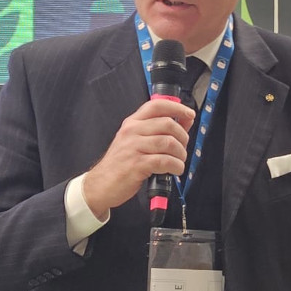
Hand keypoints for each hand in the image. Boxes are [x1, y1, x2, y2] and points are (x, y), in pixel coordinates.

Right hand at [82, 98, 194, 219]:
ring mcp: (133, 147)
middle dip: (183, 137)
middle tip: (182, 148)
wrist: (100, 185)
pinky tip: (174, 170)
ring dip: (180, 154)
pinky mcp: (136, 165)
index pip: (156, 105)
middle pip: (167, 123)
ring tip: (178, 161)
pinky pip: (165, 161)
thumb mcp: (135, 141)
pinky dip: (176, 166)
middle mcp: (132, 131)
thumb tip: (185, 121)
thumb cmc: (120, 164)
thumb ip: (158, 130)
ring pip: (168, 142)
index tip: (189, 114)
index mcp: (132, 123)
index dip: (177, 108)